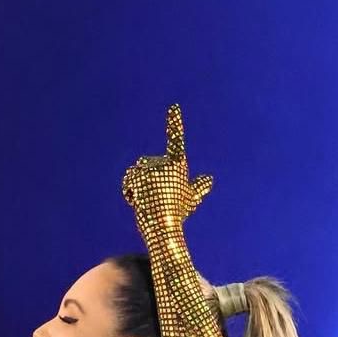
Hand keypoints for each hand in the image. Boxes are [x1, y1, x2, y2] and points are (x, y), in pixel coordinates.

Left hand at [121, 103, 212, 225]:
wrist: (165, 229)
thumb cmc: (177, 215)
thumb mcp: (189, 199)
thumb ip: (198, 187)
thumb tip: (209, 180)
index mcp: (178, 165)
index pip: (176, 141)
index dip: (175, 123)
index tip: (174, 107)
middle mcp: (166, 164)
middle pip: (144, 163)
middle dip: (144, 178)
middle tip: (154, 197)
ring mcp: (153, 170)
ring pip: (134, 172)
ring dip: (136, 186)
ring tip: (148, 201)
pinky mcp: (141, 178)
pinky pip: (128, 181)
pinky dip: (130, 192)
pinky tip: (139, 202)